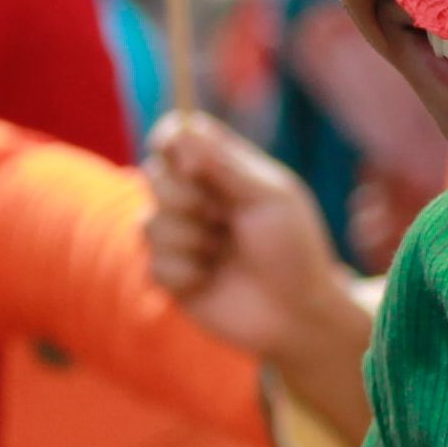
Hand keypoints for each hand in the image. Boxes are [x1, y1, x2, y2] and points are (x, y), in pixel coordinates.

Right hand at [146, 113, 377, 444]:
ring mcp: (181, 237)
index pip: (177, 136)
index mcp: (222, 170)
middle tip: (221, 219)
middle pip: (153, 175)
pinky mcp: (172, 276)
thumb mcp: (270, 198)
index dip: (169, 139)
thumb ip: (225, 164)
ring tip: (222, 254)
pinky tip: (210, 280)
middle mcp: (196, 199)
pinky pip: (153, 264)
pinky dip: (185, 273)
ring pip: (148, 223)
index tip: (182, 157)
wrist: (298, 314)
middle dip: (184, 198)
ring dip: (190, 241)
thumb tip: (181, 132)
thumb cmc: (295, 250)